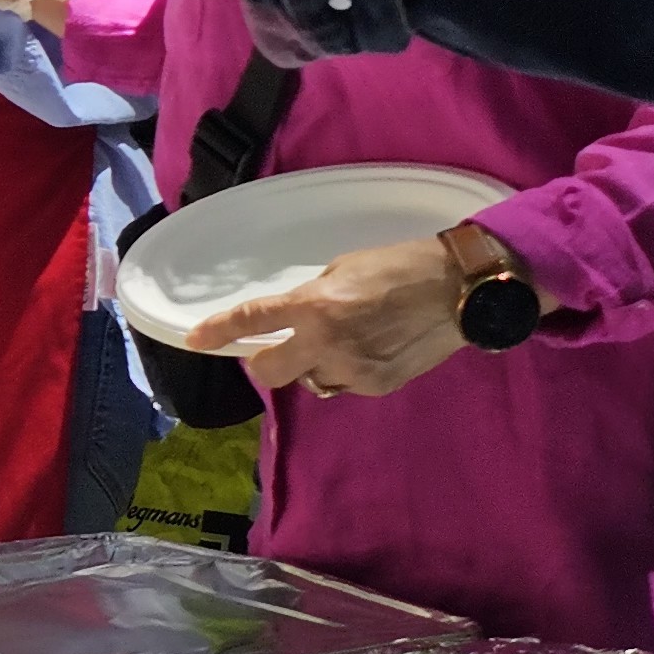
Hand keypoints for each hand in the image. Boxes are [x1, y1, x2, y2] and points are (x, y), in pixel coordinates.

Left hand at [186, 235, 469, 398]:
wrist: (460, 291)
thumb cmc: (400, 266)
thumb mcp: (344, 270)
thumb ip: (313, 299)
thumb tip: (297, 321)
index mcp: (315, 307)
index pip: (252, 322)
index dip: (218, 332)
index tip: (194, 340)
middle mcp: (327, 344)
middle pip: (269, 373)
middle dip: (265, 362)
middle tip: (277, 347)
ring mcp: (353, 370)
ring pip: (309, 381)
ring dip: (312, 365)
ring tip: (340, 342)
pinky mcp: (377, 387)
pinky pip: (343, 385)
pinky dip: (345, 371)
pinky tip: (368, 350)